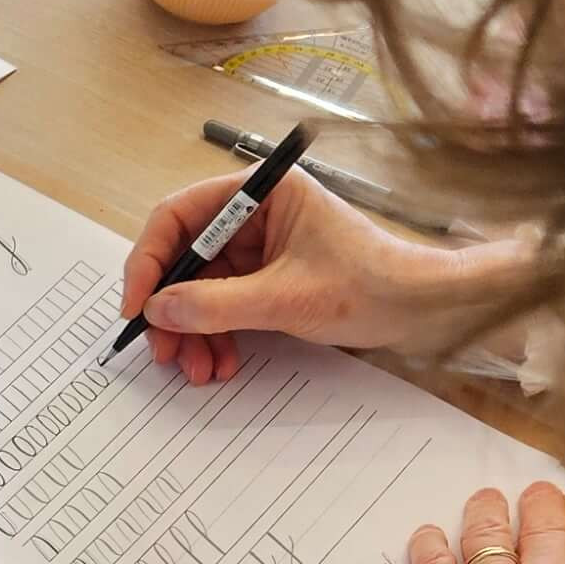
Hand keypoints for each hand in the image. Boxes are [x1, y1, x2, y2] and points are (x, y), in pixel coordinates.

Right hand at [120, 169, 523, 385]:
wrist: (426, 311)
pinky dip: (214, 335)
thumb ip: (215, 305)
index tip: (138, 306)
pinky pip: (221, 305)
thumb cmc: (372, 286)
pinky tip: (220, 363)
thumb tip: (157, 311)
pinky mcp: (266, 278)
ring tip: (197, 370)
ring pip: (198, 287)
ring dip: (191, 331)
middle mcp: (254, 214)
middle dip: (170, 308)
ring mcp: (259, 247)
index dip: (149, 261)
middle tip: (163, 351)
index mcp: (261, 193)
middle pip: (183, 256)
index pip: (179, 216)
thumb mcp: (286, 299)